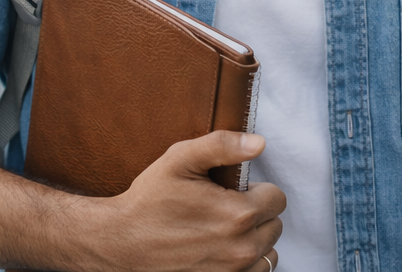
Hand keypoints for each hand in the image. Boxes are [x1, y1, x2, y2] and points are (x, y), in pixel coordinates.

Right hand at [88, 131, 283, 271]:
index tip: (230, 190)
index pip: (277, 197)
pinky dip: (246, 259)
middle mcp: (242, 247)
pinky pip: (257, 271)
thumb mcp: (179, 160)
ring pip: (269, 249)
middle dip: (255, 212)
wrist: (124, 242)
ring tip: (222, 228)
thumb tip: (259, 143)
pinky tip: (222, 247)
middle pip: (275, 223)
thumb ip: (221, 145)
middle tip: (222, 207)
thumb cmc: (150, 199)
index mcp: (238, 214)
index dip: (254, 189)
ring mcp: (235, 271)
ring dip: (254, 237)